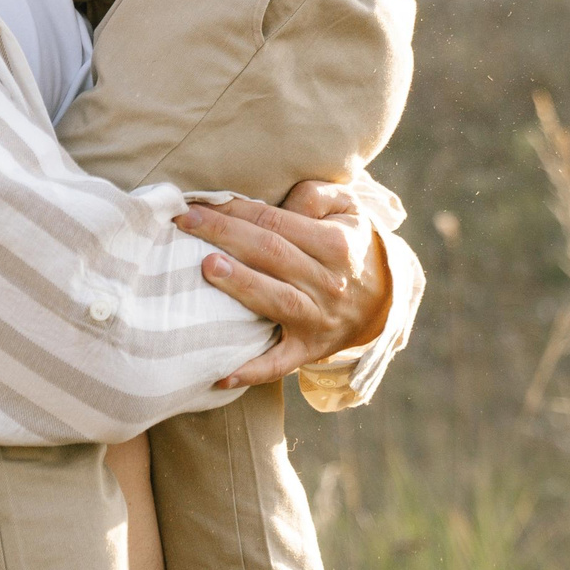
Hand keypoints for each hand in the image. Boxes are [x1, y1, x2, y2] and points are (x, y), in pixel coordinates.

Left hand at [174, 183, 389, 388]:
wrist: (384, 298)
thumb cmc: (351, 245)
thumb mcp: (348, 209)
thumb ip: (315, 195)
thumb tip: (279, 201)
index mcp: (335, 243)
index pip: (276, 222)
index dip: (236, 211)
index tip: (197, 204)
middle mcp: (328, 282)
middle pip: (270, 254)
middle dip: (225, 236)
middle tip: (185, 224)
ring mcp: (319, 319)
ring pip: (276, 300)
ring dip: (241, 285)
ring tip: (207, 268)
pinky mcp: (309, 350)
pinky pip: (280, 363)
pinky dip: (252, 371)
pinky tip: (221, 374)